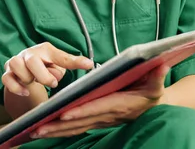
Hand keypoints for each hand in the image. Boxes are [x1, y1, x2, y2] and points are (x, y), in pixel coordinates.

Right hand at [2, 43, 93, 95]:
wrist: (26, 69)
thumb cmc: (45, 66)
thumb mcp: (59, 64)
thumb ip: (70, 64)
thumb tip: (88, 65)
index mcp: (45, 50)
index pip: (60, 56)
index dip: (74, 62)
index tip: (89, 65)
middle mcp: (29, 53)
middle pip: (32, 60)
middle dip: (42, 75)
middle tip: (51, 83)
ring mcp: (16, 62)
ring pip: (15, 65)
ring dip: (27, 78)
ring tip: (34, 83)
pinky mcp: (7, 72)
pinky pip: (6, 78)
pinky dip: (16, 87)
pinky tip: (25, 91)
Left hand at [30, 65, 169, 138]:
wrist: (154, 105)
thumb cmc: (153, 91)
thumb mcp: (157, 83)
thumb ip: (157, 75)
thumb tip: (160, 64)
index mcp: (119, 103)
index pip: (96, 108)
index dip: (80, 112)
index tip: (63, 113)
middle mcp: (107, 115)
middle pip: (80, 122)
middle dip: (58, 126)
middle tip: (37, 127)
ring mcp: (101, 120)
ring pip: (75, 128)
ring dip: (55, 131)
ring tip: (34, 131)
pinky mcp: (96, 121)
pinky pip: (77, 127)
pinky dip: (61, 130)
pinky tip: (46, 131)